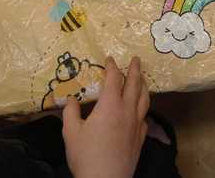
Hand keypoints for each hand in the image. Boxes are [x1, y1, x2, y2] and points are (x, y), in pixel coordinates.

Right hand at [62, 56, 149, 177]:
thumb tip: (71, 99)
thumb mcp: (70, 133)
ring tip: (142, 78)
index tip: (110, 58)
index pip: (114, 79)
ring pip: (144, 99)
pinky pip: (145, 117)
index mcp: (110, 105)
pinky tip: (140, 110)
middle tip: (136, 59)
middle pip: (134, 84)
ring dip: (143, 85)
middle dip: (135, 69)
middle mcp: (127, 111)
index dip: (112, 67)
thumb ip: (70, 112)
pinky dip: (143, 108)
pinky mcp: (140, 139)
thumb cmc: (86, 156)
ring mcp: (136, 125)